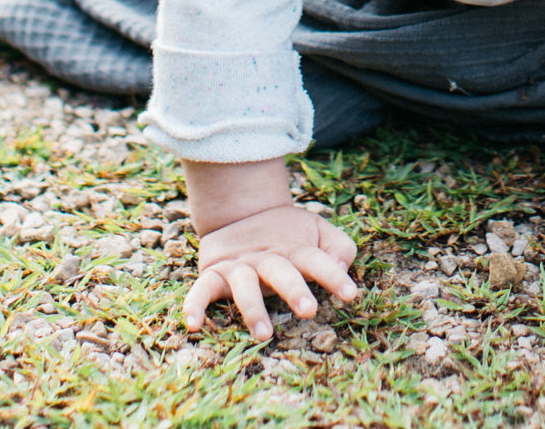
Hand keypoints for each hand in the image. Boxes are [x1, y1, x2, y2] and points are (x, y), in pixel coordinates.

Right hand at [183, 201, 360, 338]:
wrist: (242, 209)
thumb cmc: (289, 233)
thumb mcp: (317, 232)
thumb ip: (338, 248)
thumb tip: (342, 267)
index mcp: (295, 249)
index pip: (317, 260)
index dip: (334, 276)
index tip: (350, 294)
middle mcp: (267, 258)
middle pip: (281, 271)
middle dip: (294, 290)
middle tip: (308, 310)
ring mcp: (239, 266)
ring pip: (244, 286)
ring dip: (252, 308)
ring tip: (264, 334)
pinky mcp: (214, 274)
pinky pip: (201, 289)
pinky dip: (194, 305)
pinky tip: (193, 325)